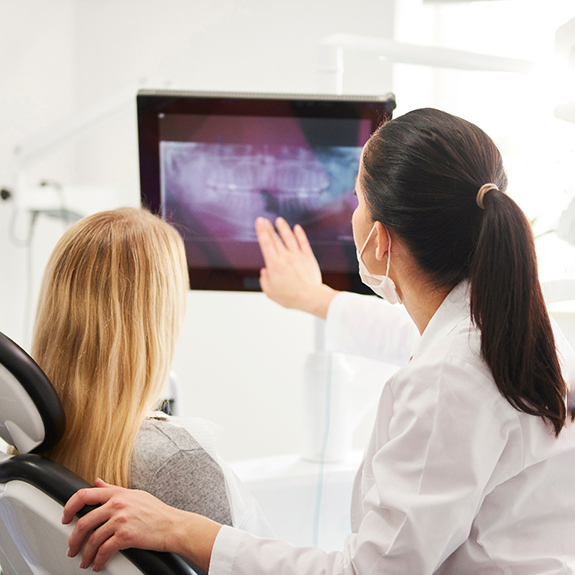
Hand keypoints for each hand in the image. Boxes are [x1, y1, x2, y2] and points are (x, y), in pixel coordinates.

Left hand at [63, 478, 219, 571]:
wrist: (173, 526)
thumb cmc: (157, 511)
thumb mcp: (134, 494)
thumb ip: (113, 489)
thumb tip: (97, 482)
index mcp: (117, 493)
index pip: (84, 494)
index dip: (69, 507)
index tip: (65, 518)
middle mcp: (117, 504)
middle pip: (83, 522)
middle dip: (73, 539)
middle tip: (72, 548)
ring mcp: (121, 520)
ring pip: (92, 539)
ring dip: (85, 554)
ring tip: (85, 561)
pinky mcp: (126, 536)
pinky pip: (104, 551)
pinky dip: (98, 561)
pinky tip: (98, 564)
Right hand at [255, 217, 338, 318]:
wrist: (310, 297)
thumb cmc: (290, 297)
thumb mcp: (270, 292)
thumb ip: (264, 280)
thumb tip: (265, 271)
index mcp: (274, 264)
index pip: (266, 243)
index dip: (262, 231)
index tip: (259, 222)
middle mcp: (285, 257)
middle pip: (275, 238)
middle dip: (268, 227)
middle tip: (264, 220)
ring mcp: (297, 256)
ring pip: (289, 237)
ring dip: (283, 227)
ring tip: (279, 220)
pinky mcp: (308, 257)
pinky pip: (303, 242)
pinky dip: (300, 234)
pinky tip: (297, 227)